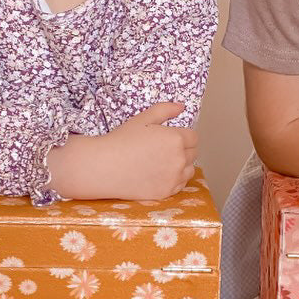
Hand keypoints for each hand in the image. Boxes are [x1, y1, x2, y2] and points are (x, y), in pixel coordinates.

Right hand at [48, 102, 197, 200]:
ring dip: (181, 165)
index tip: (170, 138)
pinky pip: (180, 184)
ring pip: (189, 169)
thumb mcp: (143, 119)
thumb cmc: (122, 140)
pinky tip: (159, 174)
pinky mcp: (166, 192)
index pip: (193, 137)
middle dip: (183, 149)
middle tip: (163, 149)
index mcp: (176, 139)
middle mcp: (179, 159)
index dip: (183, 136)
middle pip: (193, 153)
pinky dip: (174, 179)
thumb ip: (165, 110)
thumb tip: (182, 106)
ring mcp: (173, 178)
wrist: (104, 167)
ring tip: (162, 162)